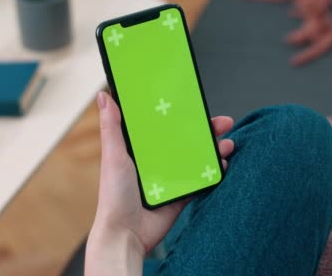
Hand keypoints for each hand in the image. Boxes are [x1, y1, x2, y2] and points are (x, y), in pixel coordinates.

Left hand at [90, 92, 234, 255]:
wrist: (126, 235)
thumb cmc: (113, 196)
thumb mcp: (113, 156)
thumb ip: (111, 127)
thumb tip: (104, 96)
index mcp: (140, 150)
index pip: (163, 126)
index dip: (180, 114)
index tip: (195, 104)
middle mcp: (156, 161)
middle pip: (185, 139)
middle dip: (205, 130)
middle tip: (222, 123)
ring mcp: (170, 178)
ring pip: (197, 158)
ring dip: (214, 150)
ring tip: (227, 144)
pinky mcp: (180, 195)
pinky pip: (200, 180)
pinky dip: (213, 172)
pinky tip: (222, 165)